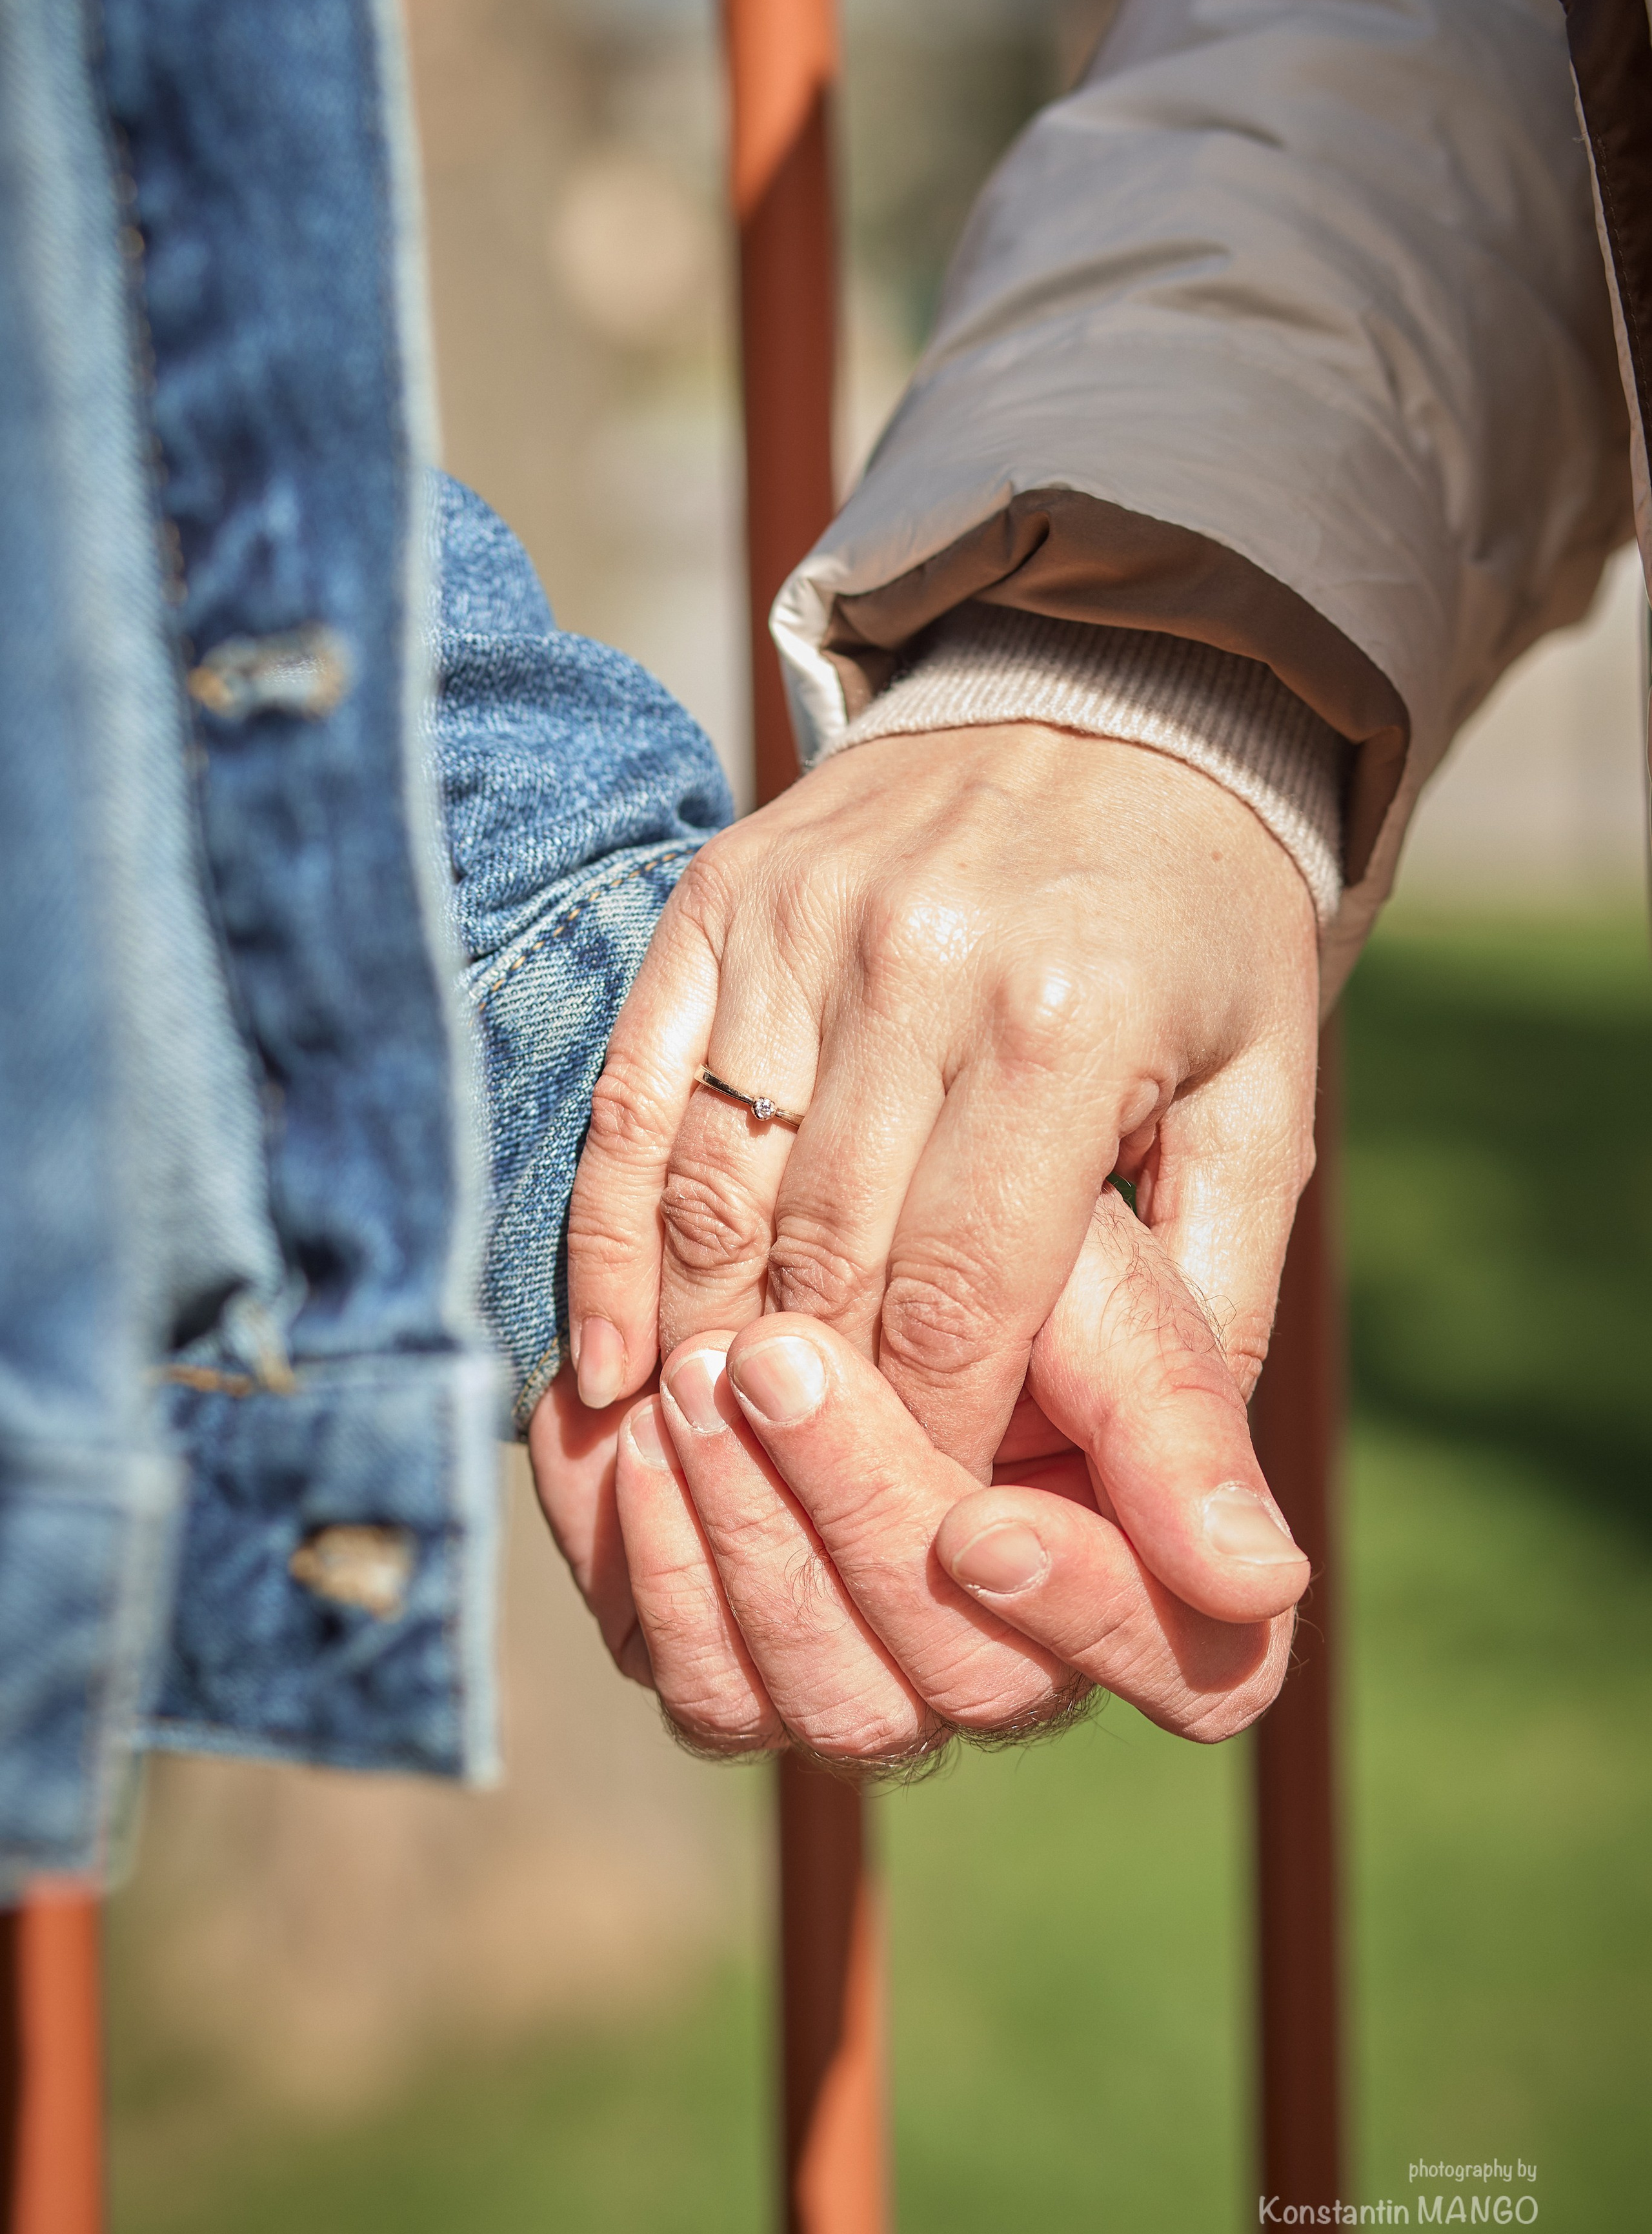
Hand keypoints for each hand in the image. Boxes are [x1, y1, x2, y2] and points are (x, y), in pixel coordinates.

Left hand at [533, 1187, 1309, 1762]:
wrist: (809, 1215)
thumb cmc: (994, 1233)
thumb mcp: (1090, 1276)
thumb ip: (1171, 1409)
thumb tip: (1261, 1579)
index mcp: (1145, 1570)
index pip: (1187, 1671)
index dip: (1083, 1612)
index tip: (975, 1519)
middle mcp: (1021, 1658)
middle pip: (971, 1682)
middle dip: (861, 1513)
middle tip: (771, 1358)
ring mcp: (881, 1689)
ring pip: (832, 1707)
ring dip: (748, 1537)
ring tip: (691, 1381)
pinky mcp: (745, 1681)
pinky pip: (705, 1696)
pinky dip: (658, 1570)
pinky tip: (628, 1443)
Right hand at [565, 726, 1318, 1476]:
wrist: (1118, 702)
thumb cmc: (1197, 935)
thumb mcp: (1263, 1099)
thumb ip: (1218, 1295)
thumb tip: (1197, 1506)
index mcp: (1067, 1022)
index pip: (965, 1294)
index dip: (930, 1439)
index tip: (921, 1532)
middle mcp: (918, 964)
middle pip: (825, 1257)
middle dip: (813, 1417)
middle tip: (801, 1526)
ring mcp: (802, 924)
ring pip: (716, 1190)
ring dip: (697, 1352)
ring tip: (695, 1474)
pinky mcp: (720, 900)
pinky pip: (635, 1097)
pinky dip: (608, 1241)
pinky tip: (608, 1364)